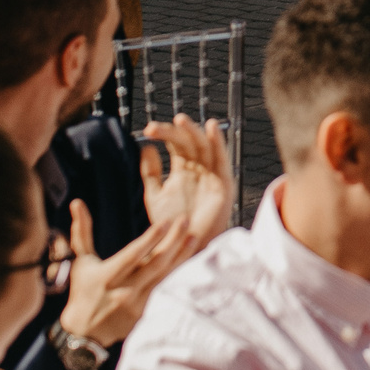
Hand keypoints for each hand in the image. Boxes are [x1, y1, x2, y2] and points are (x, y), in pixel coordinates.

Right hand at [59, 198, 196, 346]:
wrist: (85, 333)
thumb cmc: (83, 291)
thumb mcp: (81, 262)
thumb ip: (82, 232)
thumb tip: (77, 202)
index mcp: (108, 276)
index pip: (133, 255)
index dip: (150, 239)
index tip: (165, 221)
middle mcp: (124, 291)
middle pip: (154, 264)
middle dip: (173, 241)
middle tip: (186, 220)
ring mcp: (137, 305)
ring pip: (164, 277)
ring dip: (181, 256)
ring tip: (194, 236)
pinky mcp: (146, 314)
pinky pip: (166, 292)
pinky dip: (179, 276)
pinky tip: (191, 261)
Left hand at [141, 115, 234, 245]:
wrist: (184, 249)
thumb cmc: (171, 226)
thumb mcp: (156, 197)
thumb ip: (151, 173)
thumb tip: (146, 148)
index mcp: (183, 168)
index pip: (175, 142)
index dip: (163, 133)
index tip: (147, 130)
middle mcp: (198, 168)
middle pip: (188, 141)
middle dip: (174, 131)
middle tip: (156, 127)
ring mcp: (211, 175)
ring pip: (205, 146)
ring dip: (194, 131)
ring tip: (180, 120)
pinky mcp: (224, 185)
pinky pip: (222, 161)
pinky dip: (219, 143)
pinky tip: (212, 128)